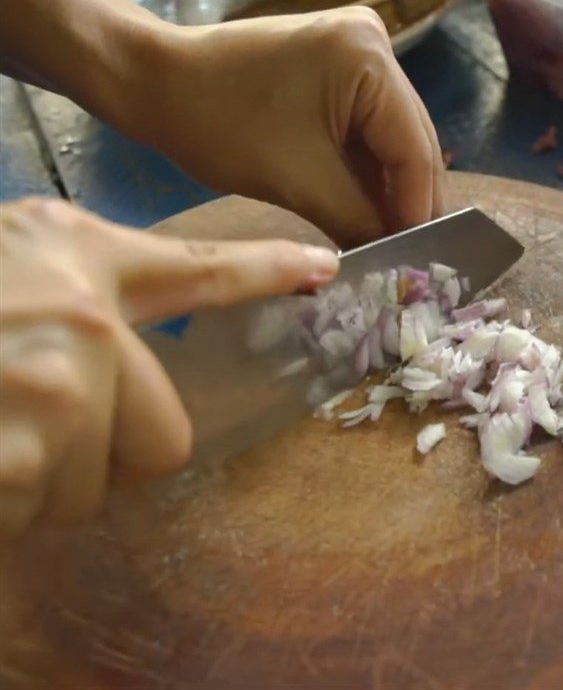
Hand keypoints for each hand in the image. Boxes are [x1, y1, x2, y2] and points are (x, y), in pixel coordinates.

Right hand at [0, 198, 338, 538]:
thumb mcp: (12, 266)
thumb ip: (77, 301)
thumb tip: (114, 360)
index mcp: (79, 259)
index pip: (201, 268)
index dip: (267, 270)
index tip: (324, 269)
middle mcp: (84, 318)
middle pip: (163, 436)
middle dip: (104, 450)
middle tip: (31, 421)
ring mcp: (54, 386)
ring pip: (94, 483)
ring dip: (41, 478)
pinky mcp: (20, 454)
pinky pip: (37, 508)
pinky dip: (6, 502)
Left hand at [125, 7, 443, 246]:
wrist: (155, 83)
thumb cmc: (218, 125)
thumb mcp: (299, 180)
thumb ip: (359, 221)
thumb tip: (395, 261)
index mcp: (369, 57)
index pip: (414, 149)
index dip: (418, 210)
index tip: (418, 262)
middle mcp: (375, 44)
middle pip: (409, 141)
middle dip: (406, 202)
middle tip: (410, 259)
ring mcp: (358, 53)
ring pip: (390, 140)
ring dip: (387, 191)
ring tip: (392, 243)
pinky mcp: (339, 70)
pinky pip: (366, 131)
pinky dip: (366, 173)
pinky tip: (368, 211)